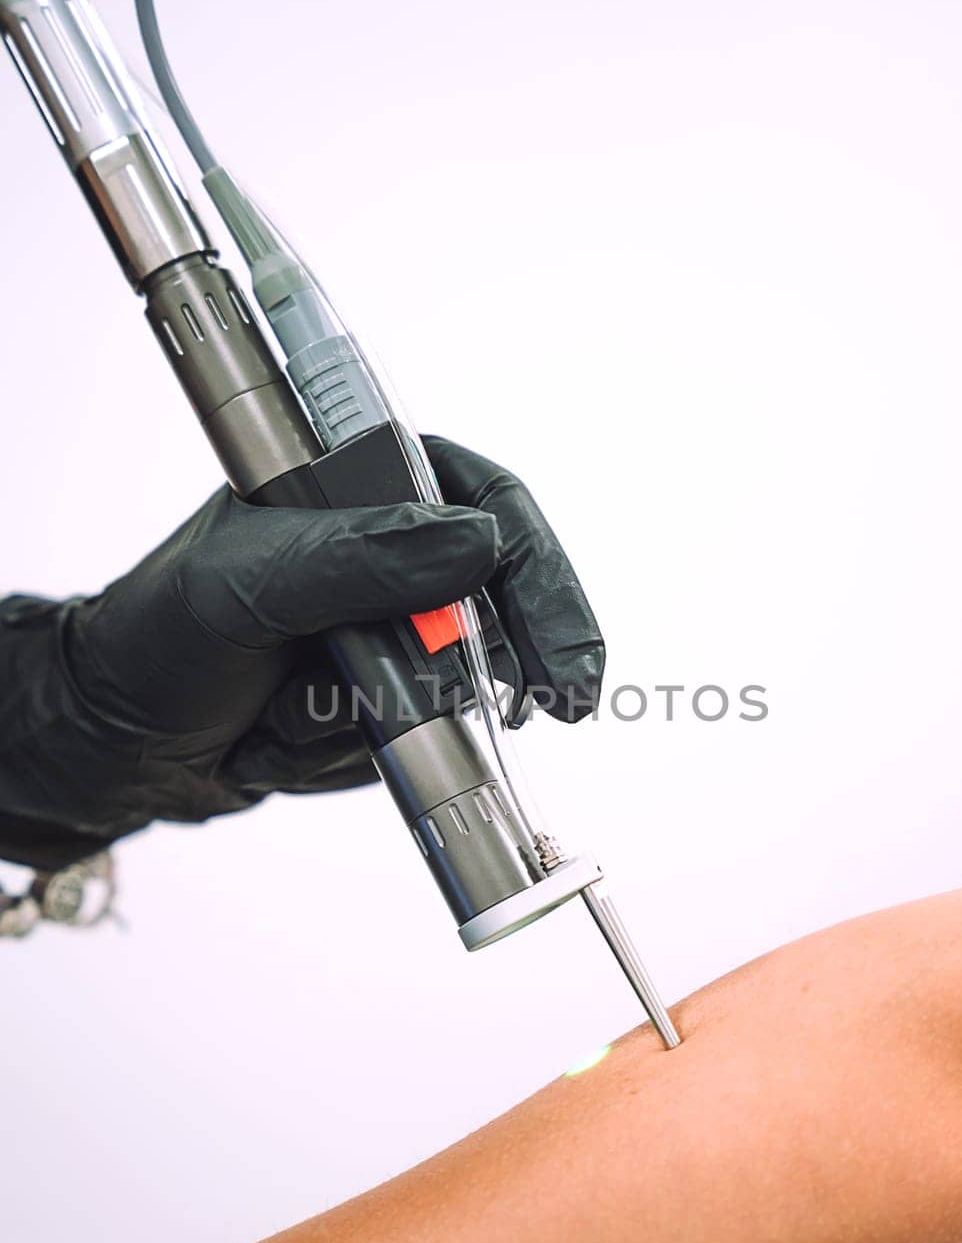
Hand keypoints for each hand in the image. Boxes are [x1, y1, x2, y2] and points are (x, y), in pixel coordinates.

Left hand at [0, 437, 603, 868]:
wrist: (115, 744)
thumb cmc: (157, 639)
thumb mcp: (247, 585)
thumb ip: (357, 560)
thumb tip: (477, 545)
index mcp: (358, 487)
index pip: (487, 502)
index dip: (539, 574)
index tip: (564, 653)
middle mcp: (385, 552)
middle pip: (500, 597)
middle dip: (512, 662)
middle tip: (553, 709)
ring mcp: (386, 630)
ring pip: (456, 684)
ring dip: (377, 723)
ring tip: (286, 720)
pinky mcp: (378, 700)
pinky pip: (416, 737)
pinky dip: (351, 755)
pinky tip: (279, 742)